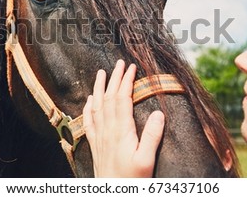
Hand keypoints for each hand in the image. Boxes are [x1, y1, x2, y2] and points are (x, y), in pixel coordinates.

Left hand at [83, 60, 164, 176]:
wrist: (113, 194)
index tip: (131, 67)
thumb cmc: (131, 180)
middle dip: (114, 78)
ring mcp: (99, 136)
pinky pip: (89, 121)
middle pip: (109, 98)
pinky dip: (88, 107)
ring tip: (101, 72)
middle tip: (119, 63)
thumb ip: (152, 136)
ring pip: (97, 105)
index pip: (122, 99)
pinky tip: (89, 99)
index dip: (126, 81)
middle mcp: (108, 130)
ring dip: (99, 87)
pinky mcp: (95, 144)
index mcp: (121, 131)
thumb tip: (158, 112)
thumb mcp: (146, 160)